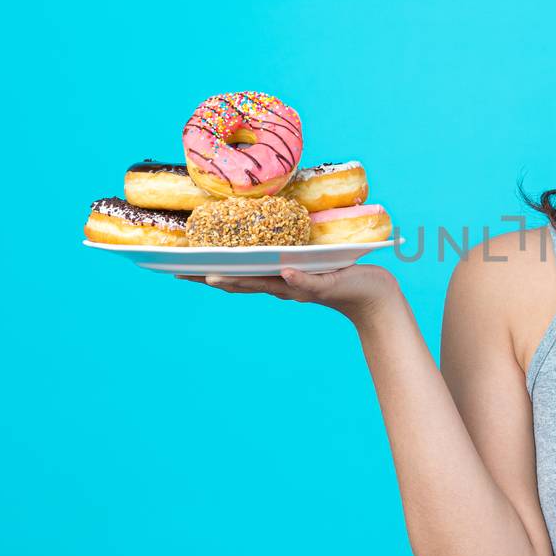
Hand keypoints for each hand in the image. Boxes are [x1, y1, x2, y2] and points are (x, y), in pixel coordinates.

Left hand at [177, 263, 397, 322]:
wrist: (376, 299)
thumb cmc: (356, 290)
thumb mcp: (332, 283)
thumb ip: (308, 283)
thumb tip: (283, 274)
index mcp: (285, 286)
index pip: (243, 280)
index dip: (216, 276)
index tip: (190, 272)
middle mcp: (282, 284)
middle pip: (238, 279)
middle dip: (209, 274)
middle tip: (179, 269)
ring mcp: (289, 280)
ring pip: (250, 275)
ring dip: (225, 270)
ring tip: (201, 264)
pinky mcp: (300, 273)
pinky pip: (268, 268)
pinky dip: (249, 262)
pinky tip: (243, 256)